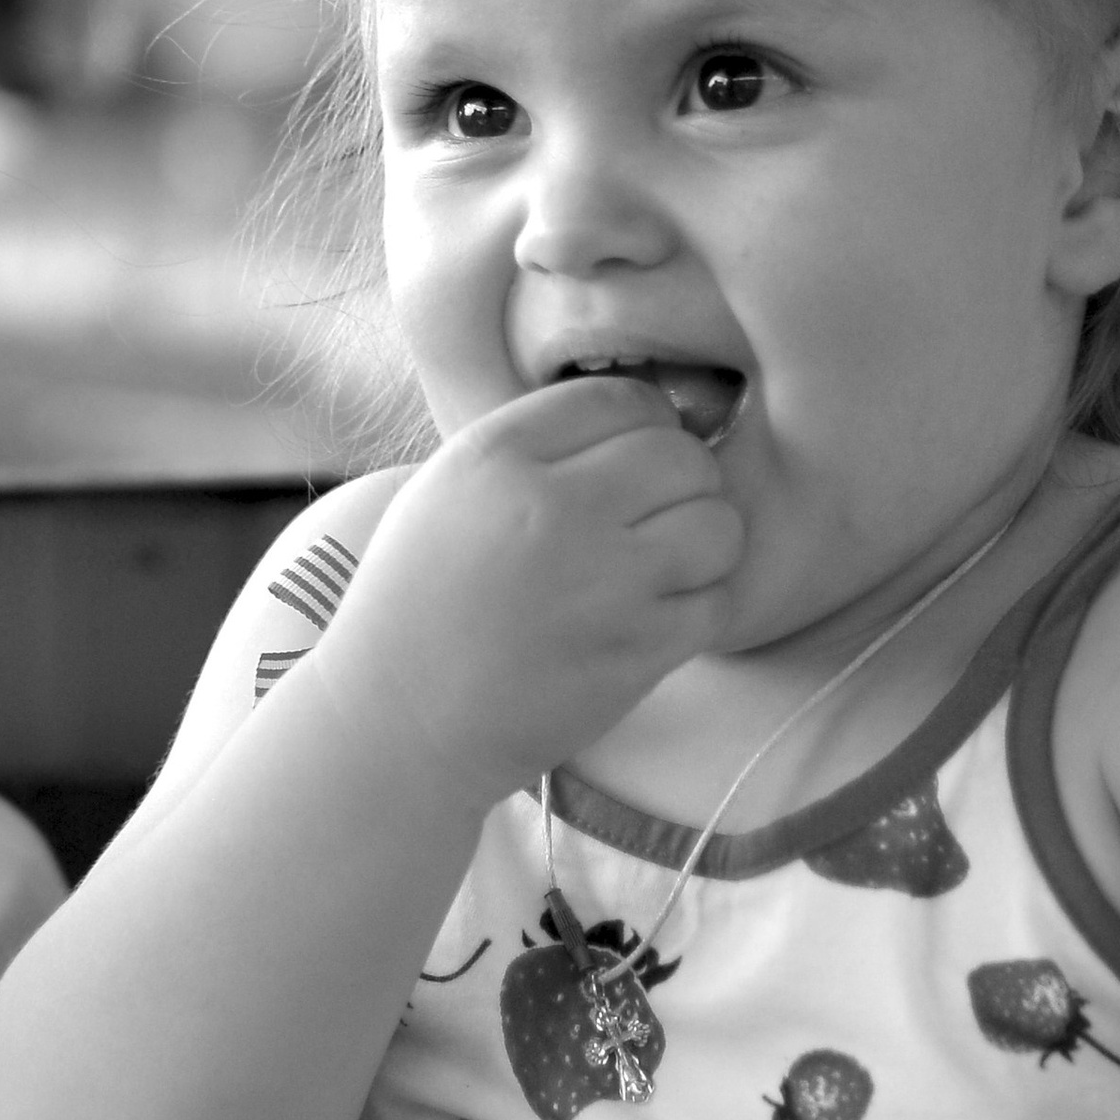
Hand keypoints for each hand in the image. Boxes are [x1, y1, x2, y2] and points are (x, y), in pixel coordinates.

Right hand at [320, 378, 745, 798]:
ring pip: (718, 524)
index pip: (623, 398)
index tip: (635, 458)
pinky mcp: (635, 651)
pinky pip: (717, 600)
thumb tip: (648, 419)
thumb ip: (537, 444)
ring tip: (667, 562)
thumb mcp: (447, 489)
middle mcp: (552, 508)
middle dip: (682, 480)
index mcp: (496, 456)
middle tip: (657, 512)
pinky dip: (700, 605)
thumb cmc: (423, 602)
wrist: (402, 721)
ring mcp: (601, 583)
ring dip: (704, 540)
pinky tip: (661, 613)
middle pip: (681, 454)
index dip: (645, 423)